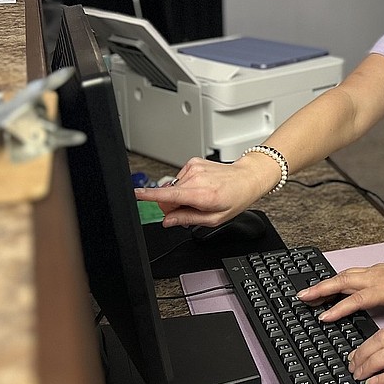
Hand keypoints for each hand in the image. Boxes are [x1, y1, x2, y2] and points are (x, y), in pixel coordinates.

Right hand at [133, 154, 275, 227]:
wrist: (247, 178)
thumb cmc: (235, 198)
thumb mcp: (214, 219)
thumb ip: (188, 219)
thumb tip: (168, 221)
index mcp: (201, 194)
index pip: (169, 195)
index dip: (149, 196)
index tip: (135, 194)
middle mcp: (195, 178)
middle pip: (168, 195)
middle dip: (173, 206)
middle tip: (190, 211)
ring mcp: (194, 168)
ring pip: (174, 187)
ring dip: (181, 195)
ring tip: (200, 197)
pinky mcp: (193, 162)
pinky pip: (180, 178)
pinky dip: (186, 185)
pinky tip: (201, 187)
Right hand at [298, 260, 383, 326]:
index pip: (357, 298)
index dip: (339, 308)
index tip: (323, 317)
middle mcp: (378, 276)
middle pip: (344, 280)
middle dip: (321, 288)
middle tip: (303, 297)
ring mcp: (376, 270)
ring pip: (346, 274)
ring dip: (326, 282)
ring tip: (309, 292)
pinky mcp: (376, 269)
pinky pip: (352, 272)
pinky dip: (337, 278)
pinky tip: (329, 284)